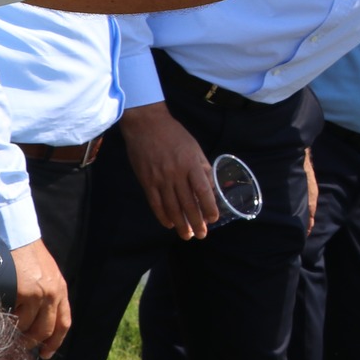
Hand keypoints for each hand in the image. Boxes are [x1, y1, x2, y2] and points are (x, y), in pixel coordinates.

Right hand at [10, 239, 70, 358]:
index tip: (45, 354)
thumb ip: (47, 295)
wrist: (16, 235)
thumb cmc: (26, 255)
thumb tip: (36, 322)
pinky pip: (14, 317)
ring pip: (27, 327)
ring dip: (16, 332)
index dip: (55, 342)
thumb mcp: (45, 274)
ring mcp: (39, 294)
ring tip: (5, 329)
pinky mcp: (24, 292)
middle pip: (45, 331)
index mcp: (61, 290)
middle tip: (19, 346)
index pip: (63, 323)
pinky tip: (0, 317)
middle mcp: (54, 293)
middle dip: (31, 342)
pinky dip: (7, 321)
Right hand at [120, 103, 217, 237]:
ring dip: (180, 224)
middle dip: (196, 222)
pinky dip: (163, 216)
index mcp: (191, 164)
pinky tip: (169, 224)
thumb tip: (212, 188)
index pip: (203, 190)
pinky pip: (155, 203)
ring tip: (187, 235)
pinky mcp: (146, 181)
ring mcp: (160, 179)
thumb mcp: (194, 148)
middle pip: (187, 203)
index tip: (213, 219)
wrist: (146, 125)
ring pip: (172, 207)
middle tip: (201, 235)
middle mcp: (176, 173)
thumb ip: (203, 168)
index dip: (209, 207)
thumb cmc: (175, 135)